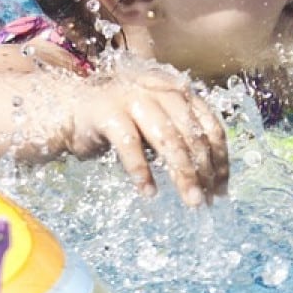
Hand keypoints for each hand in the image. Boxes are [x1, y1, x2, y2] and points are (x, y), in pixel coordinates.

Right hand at [58, 71, 228, 205]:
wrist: (71, 106)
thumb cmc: (120, 120)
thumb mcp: (157, 124)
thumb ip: (181, 138)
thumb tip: (210, 177)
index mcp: (178, 92)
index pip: (210, 126)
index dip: (220, 159)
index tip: (222, 189)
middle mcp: (160, 91)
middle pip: (192, 136)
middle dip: (205, 172)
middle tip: (208, 202)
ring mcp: (134, 99)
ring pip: (169, 140)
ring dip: (183, 175)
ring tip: (191, 201)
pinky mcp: (108, 113)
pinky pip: (130, 146)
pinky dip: (141, 172)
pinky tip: (149, 192)